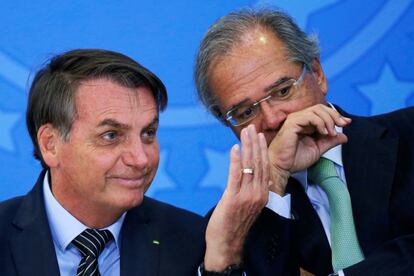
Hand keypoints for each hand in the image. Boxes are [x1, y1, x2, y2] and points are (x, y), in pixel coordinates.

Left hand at [204, 124, 269, 270]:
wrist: (227, 245)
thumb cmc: (235, 225)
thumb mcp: (249, 207)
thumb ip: (254, 191)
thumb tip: (259, 178)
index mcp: (263, 195)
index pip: (265, 167)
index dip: (262, 150)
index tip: (259, 136)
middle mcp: (258, 194)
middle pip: (259, 164)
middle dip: (255, 144)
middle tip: (252, 127)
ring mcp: (247, 196)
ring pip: (250, 167)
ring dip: (247, 147)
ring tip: (245, 132)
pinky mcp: (233, 198)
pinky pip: (236, 176)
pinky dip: (236, 160)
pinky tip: (235, 149)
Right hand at [268, 104, 350, 194]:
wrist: (282, 167)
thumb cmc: (294, 159)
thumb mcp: (318, 149)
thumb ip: (329, 141)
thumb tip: (344, 136)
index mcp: (305, 123)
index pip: (322, 112)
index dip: (336, 115)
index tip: (346, 123)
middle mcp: (299, 119)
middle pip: (321, 108)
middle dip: (334, 115)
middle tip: (342, 125)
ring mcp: (295, 119)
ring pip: (317, 110)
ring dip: (328, 120)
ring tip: (331, 133)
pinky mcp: (292, 123)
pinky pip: (310, 116)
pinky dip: (320, 123)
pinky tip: (323, 133)